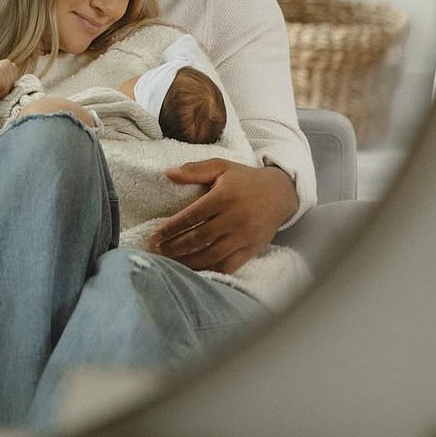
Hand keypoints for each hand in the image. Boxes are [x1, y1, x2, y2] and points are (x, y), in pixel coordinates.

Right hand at [0, 60, 18, 141]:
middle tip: (3, 101)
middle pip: (10, 66)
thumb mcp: (5, 113)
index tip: (10, 102)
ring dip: (6, 84)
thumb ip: (14, 97)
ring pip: (4, 65)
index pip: (13, 72)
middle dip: (12, 83)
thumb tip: (28, 87)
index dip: (16, 85)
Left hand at [151, 161, 297, 274]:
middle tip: (157, 250)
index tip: (155, 235)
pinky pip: (229, 265)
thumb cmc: (245, 179)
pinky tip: (195, 269)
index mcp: (225, 196)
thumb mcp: (221, 167)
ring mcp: (245, 236)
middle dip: (175, 247)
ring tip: (170, 262)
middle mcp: (235, 218)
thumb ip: (195, 170)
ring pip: (212, 255)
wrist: (281, 194)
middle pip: (199, 238)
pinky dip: (210, 269)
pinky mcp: (252, 249)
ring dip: (188, 261)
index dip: (171, 228)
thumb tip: (168, 173)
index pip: (192, 216)